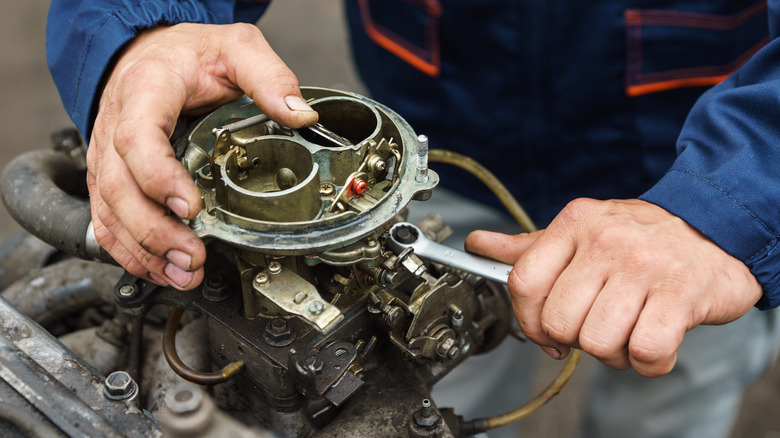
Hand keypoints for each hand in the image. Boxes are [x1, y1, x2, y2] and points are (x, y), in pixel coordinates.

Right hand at [88, 23, 316, 289]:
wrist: (150, 54)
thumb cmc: (188, 54)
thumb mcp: (235, 48)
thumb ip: (268, 76)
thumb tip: (301, 114)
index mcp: (145, 92)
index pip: (138, 138)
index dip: (160, 178)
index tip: (192, 207)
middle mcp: (115, 126)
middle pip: (119, 187)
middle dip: (154, 230)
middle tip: (191, 256)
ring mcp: (107, 157)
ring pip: (109, 211)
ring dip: (143, 250)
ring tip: (182, 273)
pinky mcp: (109, 179)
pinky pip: (107, 221)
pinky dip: (130, 251)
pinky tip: (160, 269)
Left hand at [466, 198, 760, 376]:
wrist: (716, 229)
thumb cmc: (641, 238)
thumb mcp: (582, 231)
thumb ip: (529, 247)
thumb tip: (477, 244)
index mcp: (575, 224)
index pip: (523, 282)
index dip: (529, 320)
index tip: (545, 332)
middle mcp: (606, 241)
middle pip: (559, 321)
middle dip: (575, 338)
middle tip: (597, 326)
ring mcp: (644, 267)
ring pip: (598, 342)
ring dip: (614, 352)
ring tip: (628, 331)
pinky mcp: (681, 294)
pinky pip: (646, 352)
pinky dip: (648, 362)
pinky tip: (654, 342)